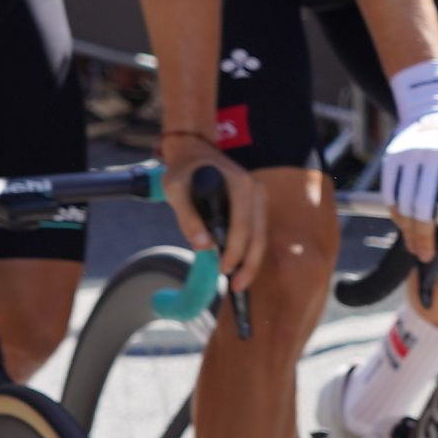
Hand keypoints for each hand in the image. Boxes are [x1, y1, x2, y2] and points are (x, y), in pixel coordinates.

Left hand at [164, 148, 263, 286]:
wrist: (194, 151)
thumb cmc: (183, 170)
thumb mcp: (175, 190)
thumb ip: (188, 217)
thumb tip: (203, 246)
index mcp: (240, 184)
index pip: (242, 225)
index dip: (234, 250)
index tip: (223, 269)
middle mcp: (255, 190)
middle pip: (258, 234)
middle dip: (249, 264)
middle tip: (235, 286)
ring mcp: (259, 197)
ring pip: (261, 236)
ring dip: (252, 262)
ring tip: (239, 283)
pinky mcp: (256, 205)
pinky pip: (257, 233)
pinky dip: (251, 252)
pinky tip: (241, 267)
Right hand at [376, 98, 437, 251]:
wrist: (434, 112)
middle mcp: (434, 152)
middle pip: (425, 207)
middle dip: (425, 237)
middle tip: (426, 256)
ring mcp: (410, 154)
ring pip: (405, 204)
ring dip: (409, 231)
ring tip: (415, 247)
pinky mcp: (393, 157)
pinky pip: (390, 194)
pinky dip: (396, 215)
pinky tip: (404, 227)